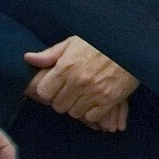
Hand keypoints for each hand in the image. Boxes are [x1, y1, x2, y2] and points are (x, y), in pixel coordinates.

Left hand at [24, 36, 138, 129]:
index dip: (48, 91)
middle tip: (70, 92)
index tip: (55, 87)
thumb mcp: (73, 43)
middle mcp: (78, 81)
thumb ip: (50, 54)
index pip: (44, 92)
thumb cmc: (100, 42)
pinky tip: (95, 101)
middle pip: (58, 106)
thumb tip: (28, 58)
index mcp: (66, 66)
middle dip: (62, 100)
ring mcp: (94, 92)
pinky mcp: (109, 100)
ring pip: (74, 113)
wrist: (130, 46)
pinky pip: (92, 116)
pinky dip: (92, 112)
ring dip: (77, 107)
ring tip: (83, 96)